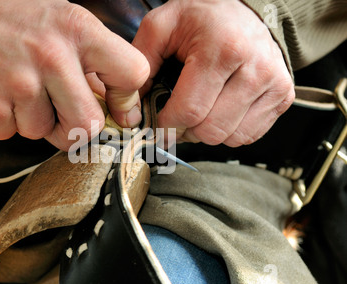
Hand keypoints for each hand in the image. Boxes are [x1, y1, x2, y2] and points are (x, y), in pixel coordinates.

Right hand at [0, 0, 149, 150]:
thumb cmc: (11, 25)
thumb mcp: (59, 23)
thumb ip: (92, 61)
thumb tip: (121, 107)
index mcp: (77, 29)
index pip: (132, 73)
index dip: (127, 98)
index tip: (116, 106)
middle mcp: (51, 56)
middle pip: (89, 125)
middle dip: (75, 126)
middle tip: (58, 109)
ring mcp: (19, 84)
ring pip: (46, 134)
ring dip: (34, 120)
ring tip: (17, 90)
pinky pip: (12, 134)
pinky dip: (6, 121)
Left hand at [133, 0, 294, 146]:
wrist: (247, 8)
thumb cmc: (203, 18)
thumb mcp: (162, 27)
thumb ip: (141, 64)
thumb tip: (132, 110)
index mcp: (222, 50)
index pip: (190, 111)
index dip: (167, 125)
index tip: (159, 122)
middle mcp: (255, 69)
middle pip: (211, 130)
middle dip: (186, 131)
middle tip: (178, 117)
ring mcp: (274, 84)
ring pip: (230, 138)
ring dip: (207, 132)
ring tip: (200, 111)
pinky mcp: (283, 96)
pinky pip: (249, 136)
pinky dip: (229, 131)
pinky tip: (220, 111)